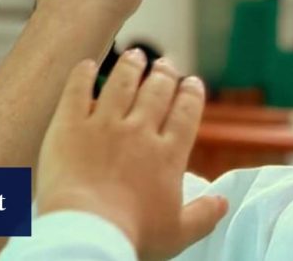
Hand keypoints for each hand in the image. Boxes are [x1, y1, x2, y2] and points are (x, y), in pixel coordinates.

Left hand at [36, 52, 227, 259]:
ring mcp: (103, 125)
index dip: (191, 94)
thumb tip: (222, 202)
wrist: (86, 231)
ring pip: (121, 83)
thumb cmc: (132, 236)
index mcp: (168, 155)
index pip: (186, 113)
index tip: (192, 83)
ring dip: (130, 66)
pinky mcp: (70, 125)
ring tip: (135, 56)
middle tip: (165, 64)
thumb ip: (203, 215)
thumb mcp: (178, 234)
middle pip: (156, 91)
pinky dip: (83, 74)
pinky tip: (87, 64)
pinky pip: (77, 90)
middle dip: (164, 74)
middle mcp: (139, 132)